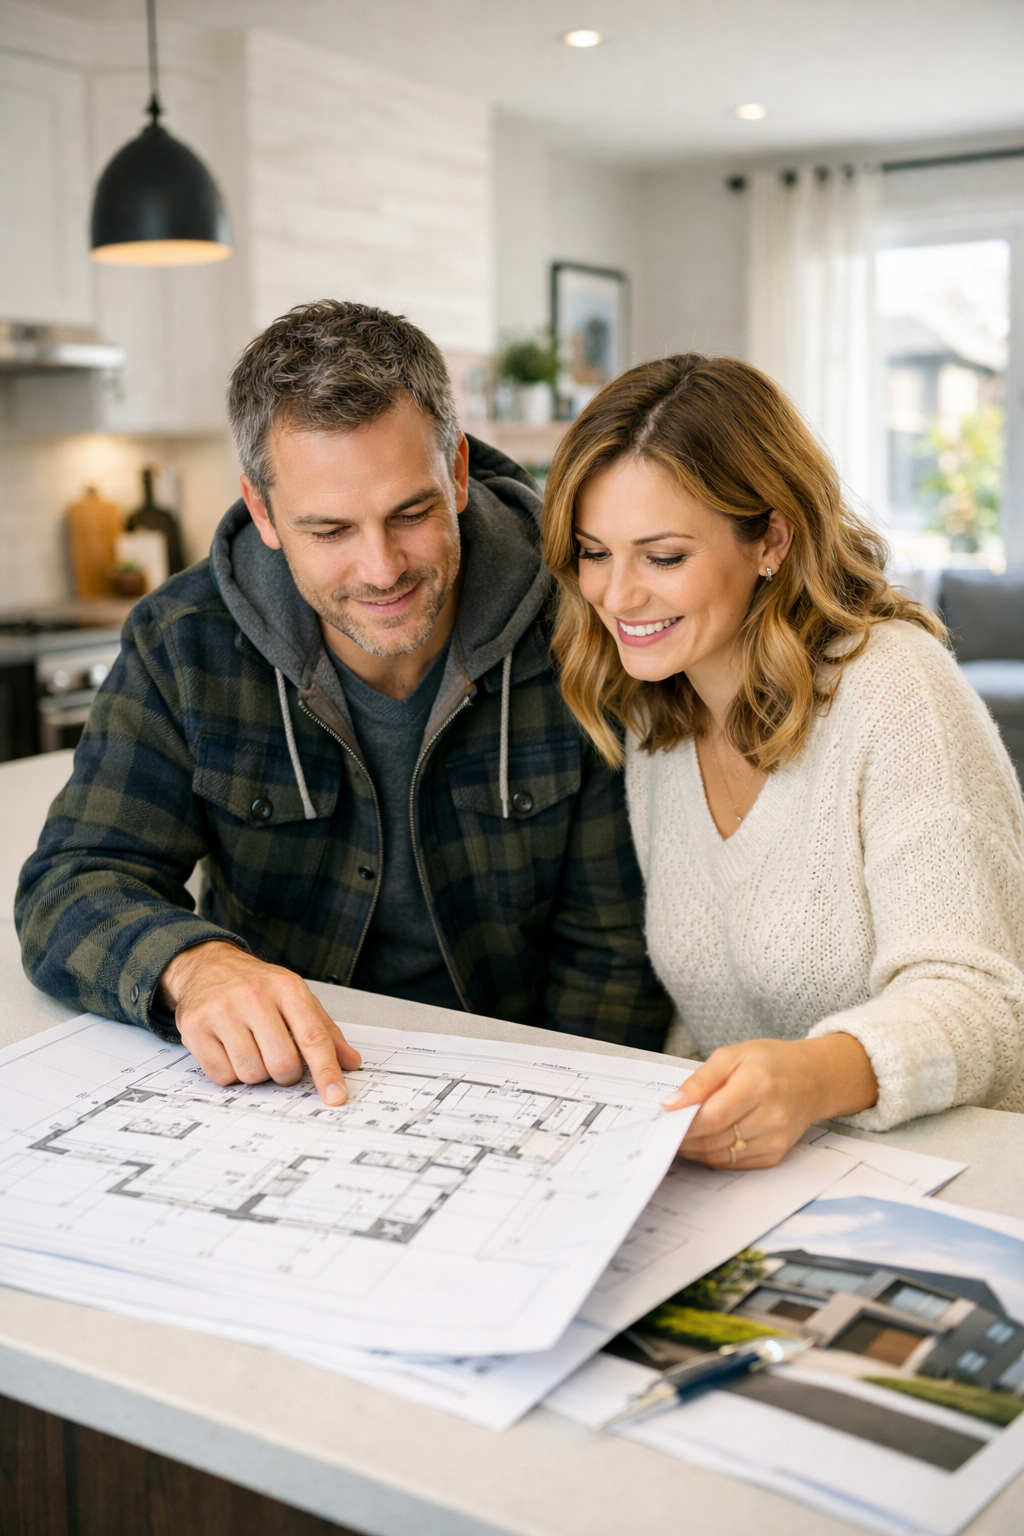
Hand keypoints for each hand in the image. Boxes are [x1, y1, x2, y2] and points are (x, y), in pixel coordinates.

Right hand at [158, 942, 360, 1105]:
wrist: (208, 966)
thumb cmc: (257, 986)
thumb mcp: (296, 997)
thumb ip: (325, 1031)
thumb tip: (350, 1062)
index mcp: (286, 987)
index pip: (313, 1037)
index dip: (327, 1071)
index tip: (336, 1096)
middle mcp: (253, 995)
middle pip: (282, 1063)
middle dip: (285, 1073)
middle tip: (278, 1058)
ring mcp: (221, 1010)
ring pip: (251, 1073)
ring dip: (256, 1072)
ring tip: (251, 1048)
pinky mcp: (195, 1028)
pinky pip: (222, 1076)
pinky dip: (230, 1072)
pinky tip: (230, 1049)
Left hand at [661, 1034, 878, 1168]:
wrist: (812, 1080)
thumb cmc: (769, 1063)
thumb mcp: (731, 1055)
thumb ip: (700, 1081)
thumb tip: (671, 1105)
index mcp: (760, 1084)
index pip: (714, 1116)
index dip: (685, 1123)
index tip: (664, 1120)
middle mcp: (772, 1116)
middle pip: (715, 1139)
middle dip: (684, 1137)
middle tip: (666, 1129)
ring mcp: (776, 1139)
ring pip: (721, 1155)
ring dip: (695, 1149)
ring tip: (682, 1134)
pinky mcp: (775, 1155)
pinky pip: (733, 1163)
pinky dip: (712, 1155)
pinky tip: (704, 1141)